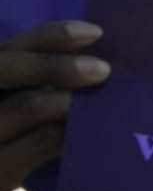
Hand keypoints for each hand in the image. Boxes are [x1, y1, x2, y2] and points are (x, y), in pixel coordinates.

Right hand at [0, 20, 109, 190]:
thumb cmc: (18, 156)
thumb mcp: (25, 117)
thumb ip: (46, 86)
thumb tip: (104, 55)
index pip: (5, 51)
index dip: (47, 37)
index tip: (95, 33)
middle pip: (2, 70)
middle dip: (55, 65)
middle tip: (104, 70)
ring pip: (20, 107)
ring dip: (67, 101)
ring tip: (102, 102)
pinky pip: (31, 149)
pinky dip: (67, 137)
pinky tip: (95, 134)